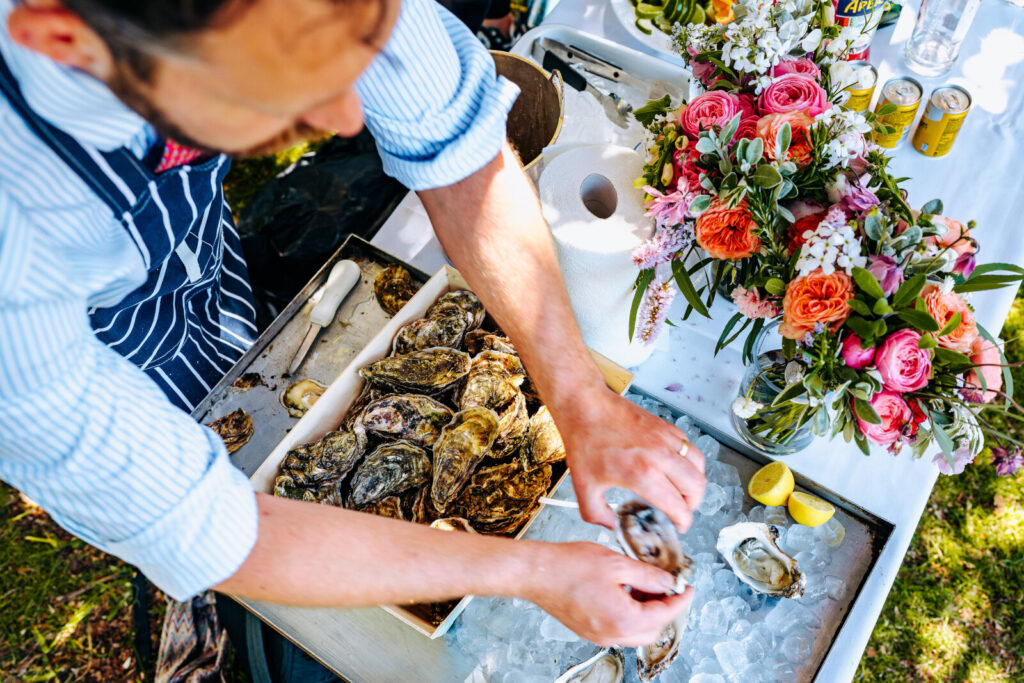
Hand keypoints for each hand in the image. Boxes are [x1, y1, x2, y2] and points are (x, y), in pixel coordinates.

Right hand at [522, 541, 694, 646]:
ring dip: (646, 611)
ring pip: (636, 632)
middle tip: (667, 585)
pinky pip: (619, 628)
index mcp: (624, 620)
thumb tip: (669, 582)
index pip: (665, 614)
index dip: (680, 599)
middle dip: (664, 608)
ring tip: (643, 584)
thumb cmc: (568, 567)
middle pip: (653, 630)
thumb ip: (648, 575)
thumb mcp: (617, 563)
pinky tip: (624, 591)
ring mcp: (598, 635)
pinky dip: (629, 613)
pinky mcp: (589, 630)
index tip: (687, 587)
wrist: (536, 573)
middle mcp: (612, 634)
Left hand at [555, 387, 705, 531]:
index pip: (678, 506)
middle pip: (696, 487)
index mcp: (642, 475)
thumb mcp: (583, 486)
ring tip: (683, 490)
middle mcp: (659, 456)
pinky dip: (689, 461)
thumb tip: (611, 524)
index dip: (682, 521)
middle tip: (682, 510)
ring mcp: (665, 439)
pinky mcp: (665, 426)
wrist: (585, 405)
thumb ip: (596, 513)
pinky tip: (675, 466)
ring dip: (695, 482)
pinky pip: (689, 447)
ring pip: (698, 465)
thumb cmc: (584, 439)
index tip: (678, 526)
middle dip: (693, 504)